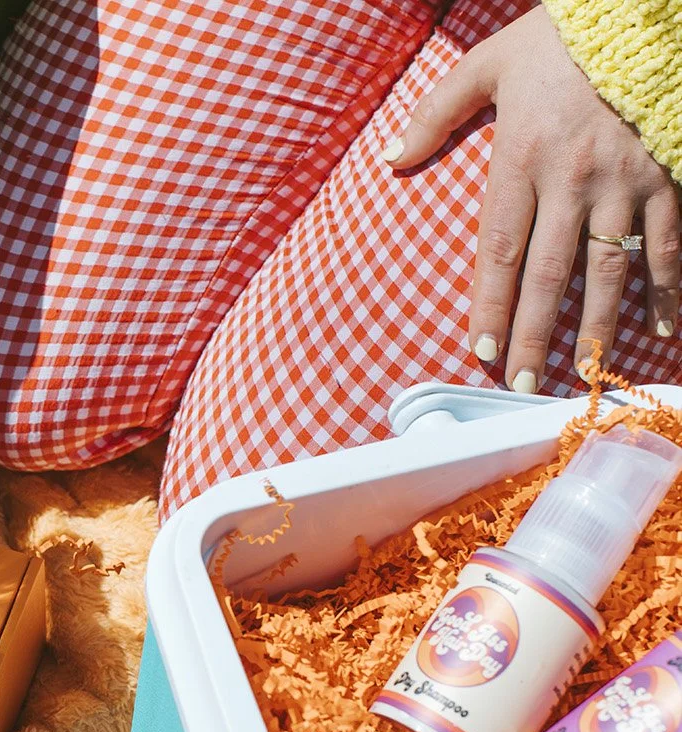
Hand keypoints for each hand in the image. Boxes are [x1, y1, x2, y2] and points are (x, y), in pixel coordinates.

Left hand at [385, 6, 680, 391]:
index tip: (480, 349)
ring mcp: (626, 180)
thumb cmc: (558, 41)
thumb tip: (390, 158)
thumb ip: (435, 113)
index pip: (499, 248)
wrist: (640, 11)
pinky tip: (658, 330)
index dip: (490, 303)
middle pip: (548, 272)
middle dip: (534, 332)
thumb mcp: (486, 65)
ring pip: (609, 269)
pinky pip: (669, 244)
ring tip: (582, 373)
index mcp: (522, 156)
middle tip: (523, 383)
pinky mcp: (669, 176)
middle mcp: (573, 177)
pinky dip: (665, 289)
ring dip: (594, 326)